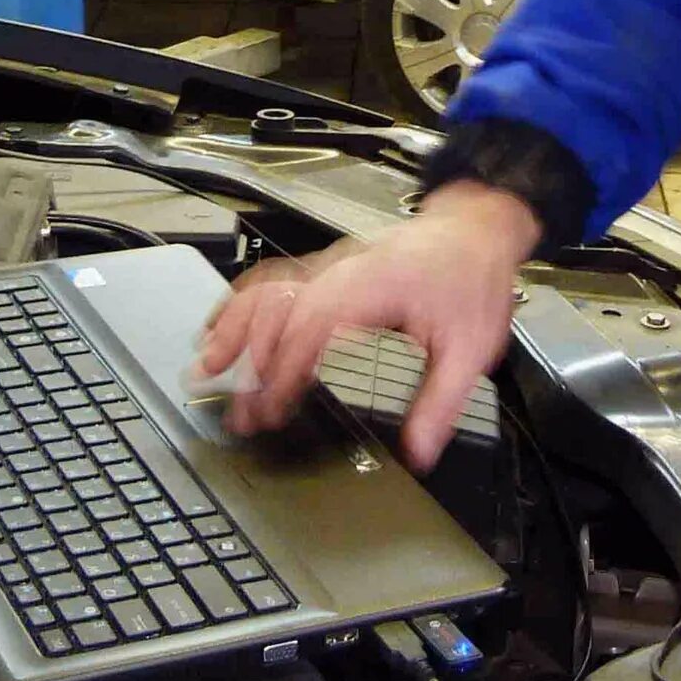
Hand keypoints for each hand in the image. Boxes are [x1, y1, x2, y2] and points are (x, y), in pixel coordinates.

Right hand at [192, 183, 540, 468]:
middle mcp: (342, 273)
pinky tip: (222, 326)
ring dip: (233, 330)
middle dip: (250, 366)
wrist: (474, 228)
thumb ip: (440, 402)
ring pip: (266, 292)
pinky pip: (273, 281)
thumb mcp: (470, 347)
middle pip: (277, 313)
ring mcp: (330, 267)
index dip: (282, 373)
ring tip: (206, 369)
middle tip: (238, 414)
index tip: (268, 412)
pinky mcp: (327, 270)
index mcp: (372, 289)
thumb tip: (418, 452)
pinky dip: (241, 304)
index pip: (310, 331)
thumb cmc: (471, 277)